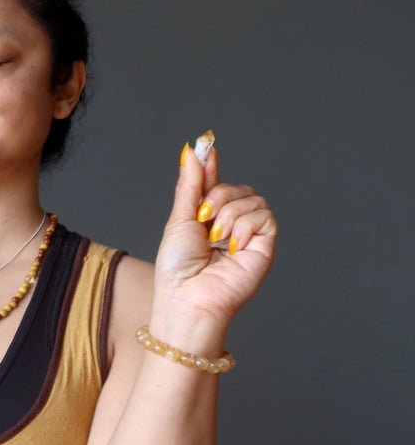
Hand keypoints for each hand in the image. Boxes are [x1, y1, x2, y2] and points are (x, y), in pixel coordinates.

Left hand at [153, 143, 276, 326]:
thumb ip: (191, 186)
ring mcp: (249, 235)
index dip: (212, 167)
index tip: (207, 147)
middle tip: (203, 220)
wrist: (188, 298)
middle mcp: (230, 225)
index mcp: (208, 219)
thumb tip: (193, 153)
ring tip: (216, 240)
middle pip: (236, 187)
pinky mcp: (265, 245)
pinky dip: (245, 227)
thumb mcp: (180, 220)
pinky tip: (232, 247)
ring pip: (252, 198)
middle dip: (217, 196)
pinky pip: (264, 216)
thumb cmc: (178, 269)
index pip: (215, 184)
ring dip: (228, 214)